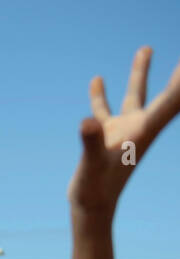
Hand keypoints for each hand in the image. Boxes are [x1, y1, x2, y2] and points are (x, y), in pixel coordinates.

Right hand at [68, 48, 179, 215]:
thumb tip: (87, 122)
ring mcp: (123, 131)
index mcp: (144, 131)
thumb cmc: (95, 192)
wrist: (91, 210)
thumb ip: (91, 143)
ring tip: (146, 48)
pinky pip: (105, 111)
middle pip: (167, 95)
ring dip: (140, 73)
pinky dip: (101, 95)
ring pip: (136, 96)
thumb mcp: (91, 167)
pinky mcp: (105, 137)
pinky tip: (97, 79)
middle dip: (178, 77)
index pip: (173, 100)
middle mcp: (139, 128)